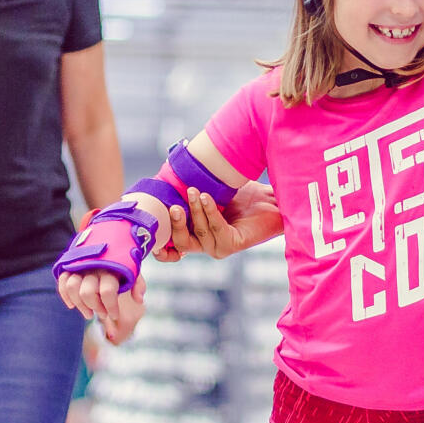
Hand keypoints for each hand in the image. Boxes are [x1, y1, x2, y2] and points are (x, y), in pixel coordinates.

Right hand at [57, 268, 143, 341]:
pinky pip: (62, 281)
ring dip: (80, 305)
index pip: (107, 291)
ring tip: (89, 314)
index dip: (111, 307)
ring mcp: (80, 265)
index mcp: (111, 267)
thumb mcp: (134, 269)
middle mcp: (94, 266)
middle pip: (87, 293)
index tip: (114, 315)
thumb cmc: (122, 261)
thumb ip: (138, 284)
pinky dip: (65, 295)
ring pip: (72, 287)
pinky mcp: (70, 266)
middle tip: (103, 314)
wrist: (110, 238)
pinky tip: (72, 306)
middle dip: (96, 308)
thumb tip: (139, 300)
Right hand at [161, 180, 282, 260]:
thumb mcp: (209, 190)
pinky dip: (210, 212)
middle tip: (173, 205)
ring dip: (194, 210)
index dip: (160, 245)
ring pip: (199, 232)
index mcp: (196, 235)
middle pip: (181, 242)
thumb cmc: (241, 193)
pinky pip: (217, 228)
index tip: (152, 227)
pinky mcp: (234, 244)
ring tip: (194, 191)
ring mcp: (219, 247)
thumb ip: (188, 189)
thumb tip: (164, 174)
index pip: (172, 249)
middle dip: (175, 224)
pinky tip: (207, 197)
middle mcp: (206, 244)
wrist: (271, 199)